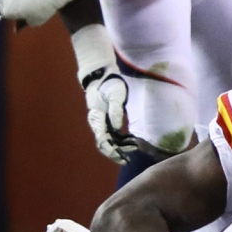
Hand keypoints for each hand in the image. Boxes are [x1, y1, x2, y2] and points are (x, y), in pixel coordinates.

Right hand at [72, 24, 138, 163]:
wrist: (103, 75)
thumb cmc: (110, 83)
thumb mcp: (115, 95)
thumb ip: (116, 111)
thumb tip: (118, 128)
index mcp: (96, 118)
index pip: (102, 140)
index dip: (112, 151)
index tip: (122, 156)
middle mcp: (97, 123)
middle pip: (104, 144)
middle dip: (116, 152)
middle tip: (129, 156)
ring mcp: (101, 122)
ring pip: (108, 141)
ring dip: (120, 146)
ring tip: (134, 146)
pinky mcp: (106, 120)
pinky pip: (112, 135)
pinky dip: (121, 140)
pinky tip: (131, 140)